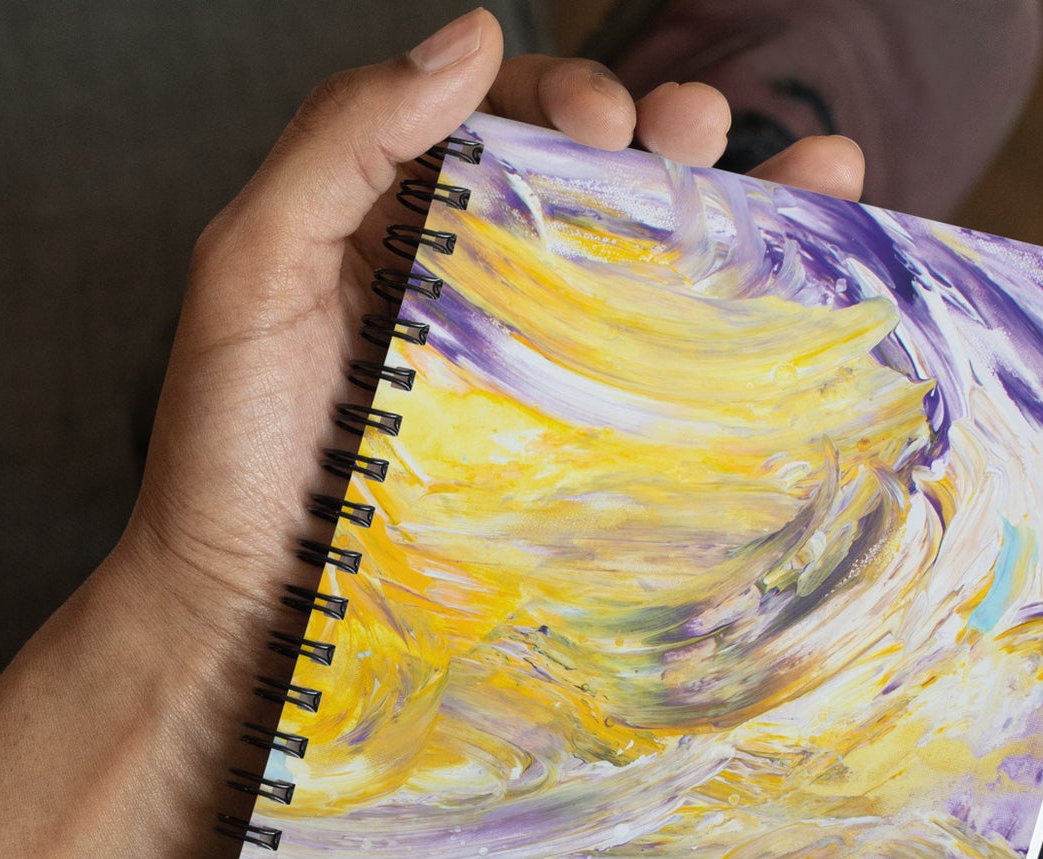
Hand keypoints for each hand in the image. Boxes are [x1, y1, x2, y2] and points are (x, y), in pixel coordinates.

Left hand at [116, 7, 864, 685]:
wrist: (240, 617)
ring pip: (641, 274)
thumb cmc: (227, 452)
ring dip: (737, 215)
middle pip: (593, 185)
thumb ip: (339, 140)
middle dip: (669, 139)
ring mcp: (520, 377)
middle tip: (697, 139)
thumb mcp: (250, 270)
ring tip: (815, 176)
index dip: (570, 95)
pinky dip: (732, 336)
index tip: (605, 123)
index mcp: (397, 220)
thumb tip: (472, 37)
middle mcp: (470, 287)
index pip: (505, 119)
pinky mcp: (552, 460)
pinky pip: (649, 385)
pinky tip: (802, 293)